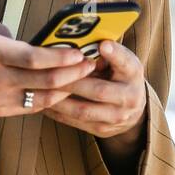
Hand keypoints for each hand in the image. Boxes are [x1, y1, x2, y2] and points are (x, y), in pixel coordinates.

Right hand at [0, 4, 96, 119]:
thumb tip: (18, 37)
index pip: (34, 57)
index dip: (60, 56)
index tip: (77, 52)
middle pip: (44, 80)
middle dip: (72, 73)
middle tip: (89, 65)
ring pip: (41, 98)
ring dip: (65, 90)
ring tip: (81, 79)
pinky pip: (29, 108)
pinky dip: (48, 102)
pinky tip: (60, 93)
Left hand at [43, 39, 146, 174]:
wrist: (133, 110)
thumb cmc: (120, 76)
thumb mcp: (121, 61)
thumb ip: (107, 53)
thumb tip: (82, 46)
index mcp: (133, 74)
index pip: (126, 63)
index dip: (115, 54)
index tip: (103, 45)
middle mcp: (129, 98)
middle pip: (98, 90)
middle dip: (72, 82)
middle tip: (50, 74)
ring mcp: (116, 117)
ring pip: (83, 110)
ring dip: (59, 101)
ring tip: (41, 91)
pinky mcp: (102, 129)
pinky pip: (76, 122)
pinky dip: (58, 113)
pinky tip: (43, 103)